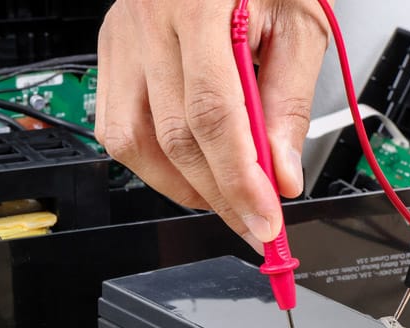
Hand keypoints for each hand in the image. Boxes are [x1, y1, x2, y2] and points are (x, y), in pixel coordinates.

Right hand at [95, 0, 331, 252]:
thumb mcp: (299, 24)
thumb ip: (289, 103)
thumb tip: (280, 175)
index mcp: (196, 5)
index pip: (212, 116)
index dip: (239, 180)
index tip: (265, 220)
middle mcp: (147, 22)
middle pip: (174, 137)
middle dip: (219, 195)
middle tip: (255, 223)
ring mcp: (121, 37)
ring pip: (134, 142)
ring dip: (184, 187)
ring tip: (226, 200)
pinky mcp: (110, 51)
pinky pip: (116, 128)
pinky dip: (153, 164)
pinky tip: (188, 170)